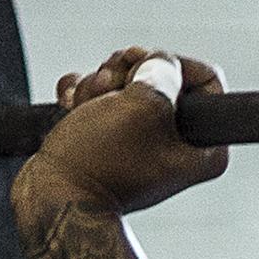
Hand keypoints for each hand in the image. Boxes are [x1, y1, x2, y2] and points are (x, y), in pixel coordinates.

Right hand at [16, 47, 228, 218]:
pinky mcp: (109, 137)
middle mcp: (179, 144)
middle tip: (108, 89)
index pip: (205, 79)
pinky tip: (70, 107)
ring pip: (124, 83)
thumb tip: (160, 61)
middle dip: (126, 73)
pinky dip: (81, 95)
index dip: (170, 63)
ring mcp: (141, 140)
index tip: (141, 69)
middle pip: (160, 75)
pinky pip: (98, 97)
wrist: (52, 198)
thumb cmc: (100, 162)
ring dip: (98, 84)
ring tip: (85, 106)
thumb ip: (160, 72)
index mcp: (204, 145)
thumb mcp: (143, 106)